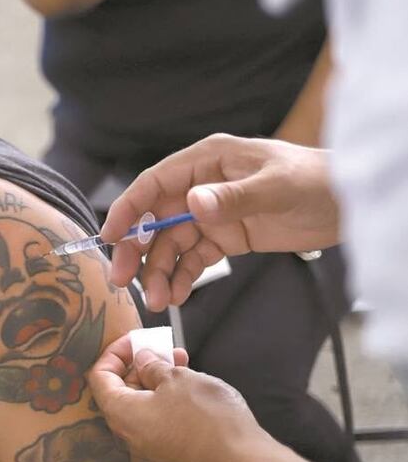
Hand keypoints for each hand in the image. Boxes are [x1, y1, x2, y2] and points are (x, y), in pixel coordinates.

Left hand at [87, 334, 272, 461]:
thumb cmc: (205, 418)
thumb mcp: (177, 379)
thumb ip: (153, 366)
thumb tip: (141, 360)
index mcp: (121, 413)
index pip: (99, 377)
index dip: (114, 353)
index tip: (135, 339)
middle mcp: (130, 434)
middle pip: (121, 390)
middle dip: (140, 364)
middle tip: (162, 347)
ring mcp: (151, 446)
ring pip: (145, 404)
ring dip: (159, 379)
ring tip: (182, 359)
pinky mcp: (172, 452)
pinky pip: (160, 419)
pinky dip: (169, 398)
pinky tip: (191, 385)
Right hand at [101, 134, 338, 309]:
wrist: (351, 203)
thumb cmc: (317, 181)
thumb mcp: (276, 187)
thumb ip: (232, 197)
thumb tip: (191, 204)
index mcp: (207, 161)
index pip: (155, 183)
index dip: (129, 209)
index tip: (110, 236)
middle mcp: (202, 187)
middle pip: (156, 219)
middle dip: (137, 250)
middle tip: (123, 280)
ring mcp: (212, 213)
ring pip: (172, 245)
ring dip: (160, 272)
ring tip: (157, 301)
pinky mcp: (226, 238)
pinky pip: (195, 260)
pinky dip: (183, 278)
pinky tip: (176, 296)